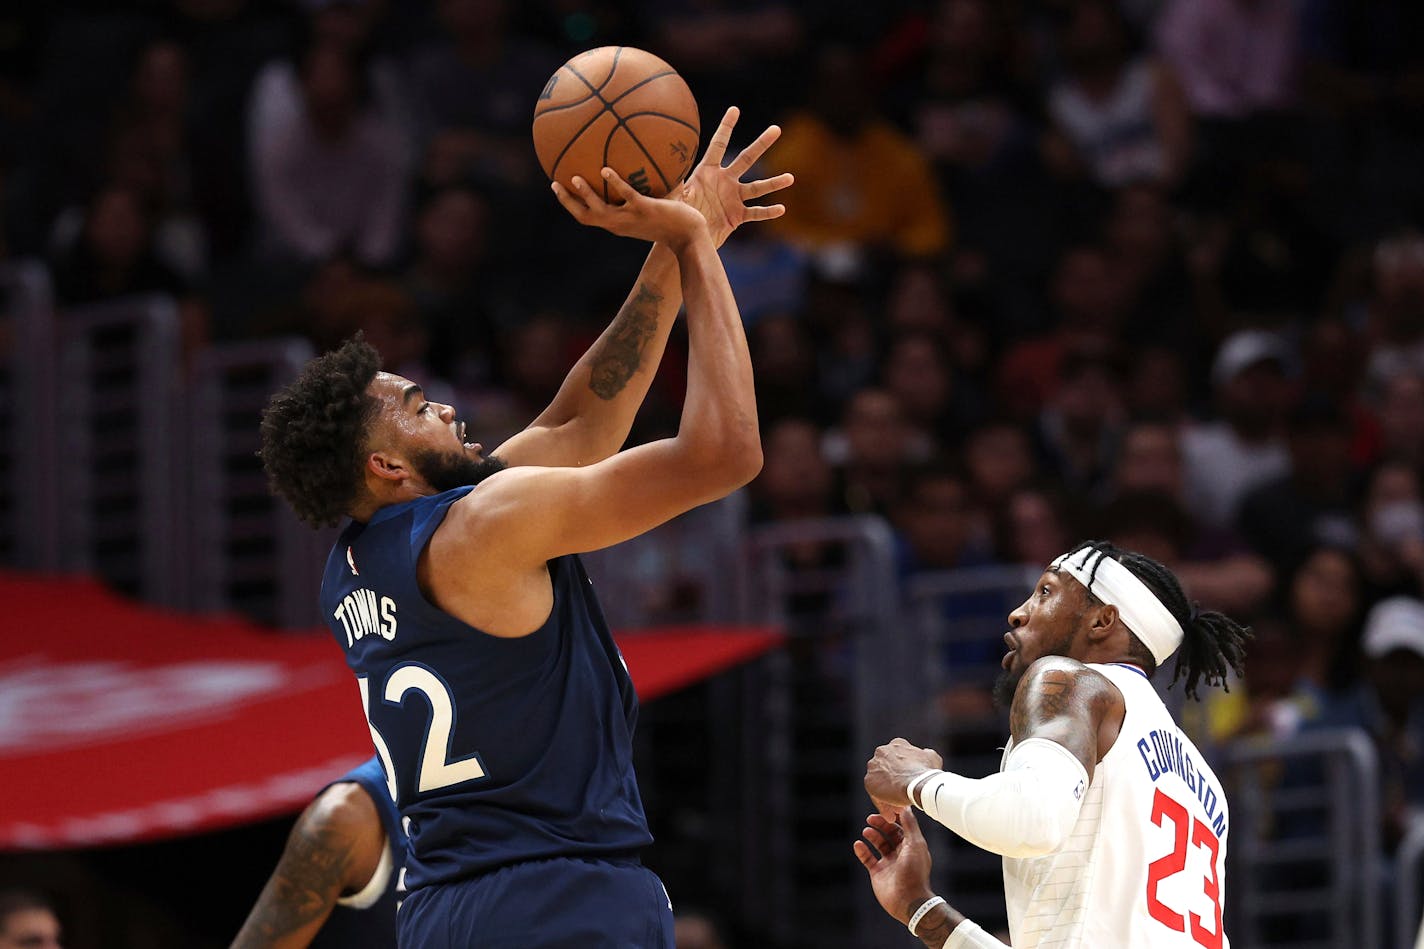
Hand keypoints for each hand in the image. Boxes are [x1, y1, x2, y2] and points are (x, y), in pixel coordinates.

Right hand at [552, 168, 708, 248]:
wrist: (689, 236)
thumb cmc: (673, 221)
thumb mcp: (651, 207)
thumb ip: (643, 190)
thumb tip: (644, 160)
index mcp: (617, 224)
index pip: (587, 217)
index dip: (571, 206)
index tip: (559, 190)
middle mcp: (619, 224)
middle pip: (583, 216)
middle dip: (567, 201)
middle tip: (554, 184)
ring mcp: (630, 218)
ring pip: (599, 209)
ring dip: (585, 194)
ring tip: (574, 177)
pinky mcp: (644, 210)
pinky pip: (625, 195)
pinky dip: (614, 183)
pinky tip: (605, 169)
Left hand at [677, 106, 792, 246]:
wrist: (686, 239)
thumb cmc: (677, 217)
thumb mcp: (674, 198)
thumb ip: (674, 183)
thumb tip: (668, 167)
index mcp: (708, 172)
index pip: (718, 145)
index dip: (726, 127)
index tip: (735, 110)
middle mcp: (724, 181)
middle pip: (746, 158)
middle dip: (761, 144)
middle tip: (776, 130)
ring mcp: (733, 198)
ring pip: (758, 187)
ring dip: (774, 183)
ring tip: (790, 178)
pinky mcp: (738, 216)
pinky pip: (756, 212)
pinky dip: (768, 212)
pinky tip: (781, 209)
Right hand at [853, 809, 935, 926]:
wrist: (908, 900)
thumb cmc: (915, 871)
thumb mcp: (915, 844)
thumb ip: (910, 825)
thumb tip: (906, 807)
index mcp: (912, 846)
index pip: (901, 827)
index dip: (893, 817)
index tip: (884, 808)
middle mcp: (900, 853)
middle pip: (889, 834)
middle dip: (880, 824)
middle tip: (870, 818)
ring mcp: (889, 863)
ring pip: (878, 844)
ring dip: (872, 835)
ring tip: (866, 831)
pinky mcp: (878, 873)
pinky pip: (868, 858)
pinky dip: (862, 851)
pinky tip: (858, 844)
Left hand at [865, 738, 941, 813]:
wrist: (919, 783)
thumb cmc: (927, 772)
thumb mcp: (932, 758)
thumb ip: (925, 755)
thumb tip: (925, 753)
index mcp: (896, 745)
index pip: (896, 761)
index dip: (903, 775)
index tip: (909, 786)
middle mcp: (882, 752)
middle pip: (887, 773)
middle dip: (894, 786)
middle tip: (903, 800)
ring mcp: (874, 766)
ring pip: (881, 785)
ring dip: (889, 798)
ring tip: (898, 811)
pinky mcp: (869, 781)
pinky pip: (876, 796)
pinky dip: (883, 806)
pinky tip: (891, 816)